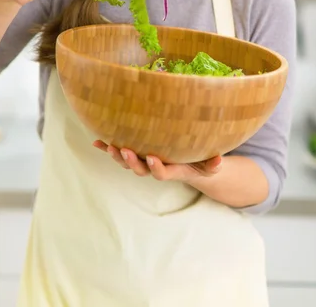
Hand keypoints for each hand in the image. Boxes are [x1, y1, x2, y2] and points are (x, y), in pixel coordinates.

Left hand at [93, 140, 221, 182]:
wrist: (191, 168)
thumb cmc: (201, 164)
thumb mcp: (210, 166)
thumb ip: (213, 165)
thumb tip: (219, 161)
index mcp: (172, 170)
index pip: (162, 173)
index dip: (156, 168)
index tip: (153, 158)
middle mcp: (156, 167)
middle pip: (140, 169)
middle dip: (131, 161)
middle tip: (124, 150)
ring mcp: (145, 162)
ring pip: (128, 162)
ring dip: (117, 155)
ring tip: (108, 146)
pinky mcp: (137, 154)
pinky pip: (121, 152)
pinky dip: (108, 148)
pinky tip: (96, 142)